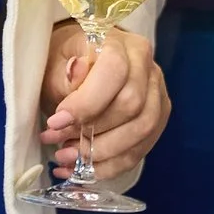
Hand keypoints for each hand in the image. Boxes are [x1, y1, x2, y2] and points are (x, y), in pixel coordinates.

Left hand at [38, 22, 169, 182]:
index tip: (56, 122)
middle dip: (92, 132)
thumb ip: (64, 72)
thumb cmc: (66, 61)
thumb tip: (76, 71)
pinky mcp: (158, 118)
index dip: (87, 102)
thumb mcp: (56, 61)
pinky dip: (110, 166)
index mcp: (120, 44)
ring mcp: (157, 93)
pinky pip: (141, 150)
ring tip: (67, 157)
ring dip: (101, 153)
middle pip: (131, 105)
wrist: (82, 62)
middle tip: (57, 144)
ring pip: (141, 131)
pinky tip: (83, 170)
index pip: (114, 71)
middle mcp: (146, 66)